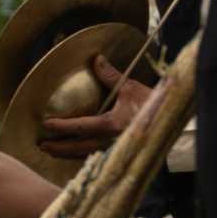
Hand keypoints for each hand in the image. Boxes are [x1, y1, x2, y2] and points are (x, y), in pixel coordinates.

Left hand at [36, 51, 158, 159]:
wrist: (173, 122)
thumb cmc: (154, 104)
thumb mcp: (131, 88)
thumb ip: (110, 76)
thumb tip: (97, 59)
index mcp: (110, 125)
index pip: (78, 127)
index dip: (60, 127)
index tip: (46, 124)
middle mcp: (110, 142)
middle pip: (77, 148)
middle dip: (58, 148)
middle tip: (42, 145)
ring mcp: (115, 151)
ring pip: (85, 156)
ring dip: (68, 155)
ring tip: (53, 152)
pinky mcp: (121, 155)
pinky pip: (97, 158)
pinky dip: (83, 157)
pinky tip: (76, 155)